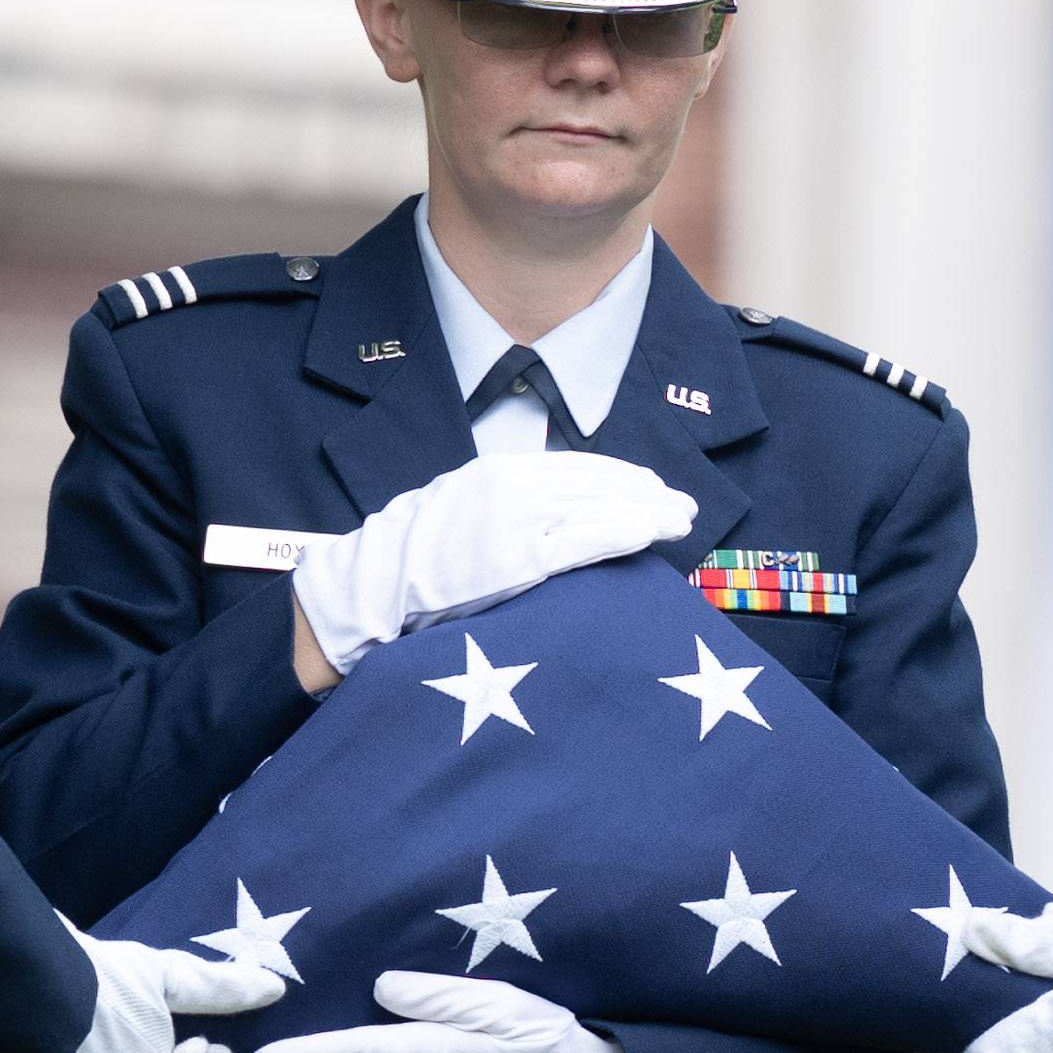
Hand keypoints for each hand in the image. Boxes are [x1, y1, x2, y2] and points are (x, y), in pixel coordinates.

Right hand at [287, 452, 698, 677]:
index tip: (651, 489)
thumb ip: (506, 506)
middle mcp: (513, 486)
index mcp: (499, 470)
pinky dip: (623, 531)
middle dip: (646, 494)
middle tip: (682, 506)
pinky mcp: (520, 558)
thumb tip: (549, 514)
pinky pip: (585, 539)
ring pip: (600, 506)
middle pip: (598, 482)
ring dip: (648, 512)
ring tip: (679, 521)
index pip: (578, 466)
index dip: (622, 477)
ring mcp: (518, 520)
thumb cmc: (413, 560)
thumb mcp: (461, 512)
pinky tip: (650, 532)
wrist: (370, 586)